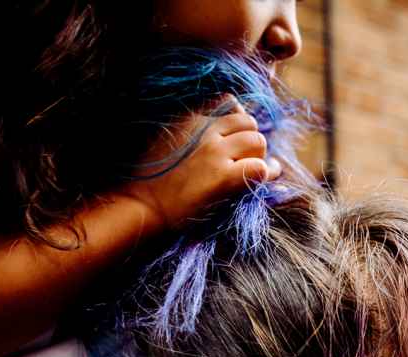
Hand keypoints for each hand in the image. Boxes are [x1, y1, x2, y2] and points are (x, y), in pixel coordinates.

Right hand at [120, 95, 279, 231]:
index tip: (237, 134)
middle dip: (251, 139)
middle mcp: (205, 131)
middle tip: (247, 157)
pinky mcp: (223, 177)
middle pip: (248, 122)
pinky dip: (266, 173)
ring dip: (259, 155)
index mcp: (190, 119)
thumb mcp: (166, 140)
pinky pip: (259, 167)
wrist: (142, 204)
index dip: (239, 118)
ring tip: (256, 168)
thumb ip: (190, 132)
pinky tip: (264, 178)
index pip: (228, 102)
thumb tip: (216, 135)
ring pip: (257, 141)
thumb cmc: (150, 180)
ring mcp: (215, 153)